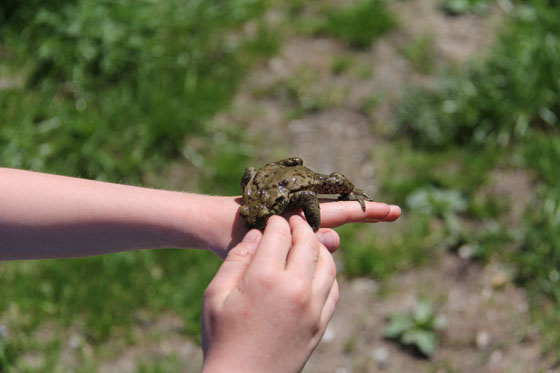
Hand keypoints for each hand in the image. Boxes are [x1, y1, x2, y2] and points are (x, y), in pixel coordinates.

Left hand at [200, 196, 400, 258]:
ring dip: (336, 234)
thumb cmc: (237, 228)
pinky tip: (322, 253)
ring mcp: (293, 217)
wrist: (212, 226)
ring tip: (352, 239)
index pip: (341, 211)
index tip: (394, 212)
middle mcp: (301, 210)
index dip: (368, 212)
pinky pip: (307, 235)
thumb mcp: (272, 234)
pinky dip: (317, 241)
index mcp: (300, 210)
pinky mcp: (283, 227)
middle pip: (340, 211)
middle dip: (365, 212)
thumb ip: (303, 237)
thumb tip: (336, 239)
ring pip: (324, 225)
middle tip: (394, 212)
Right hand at [201, 215, 338, 372]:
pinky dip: (328, 273)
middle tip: (294, 222)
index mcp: (265, 278)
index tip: (273, 220)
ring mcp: (312, 307)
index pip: (279, 233)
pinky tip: (316, 272)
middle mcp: (295, 288)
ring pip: (328, 264)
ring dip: (319, 248)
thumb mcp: (216, 295)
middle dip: (301, 227)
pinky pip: (333, 289)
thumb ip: (236, 260)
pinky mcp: (320, 324)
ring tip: (307, 243)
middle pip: (308, 243)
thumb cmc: (221, 338)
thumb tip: (257, 235)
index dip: (276, 221)